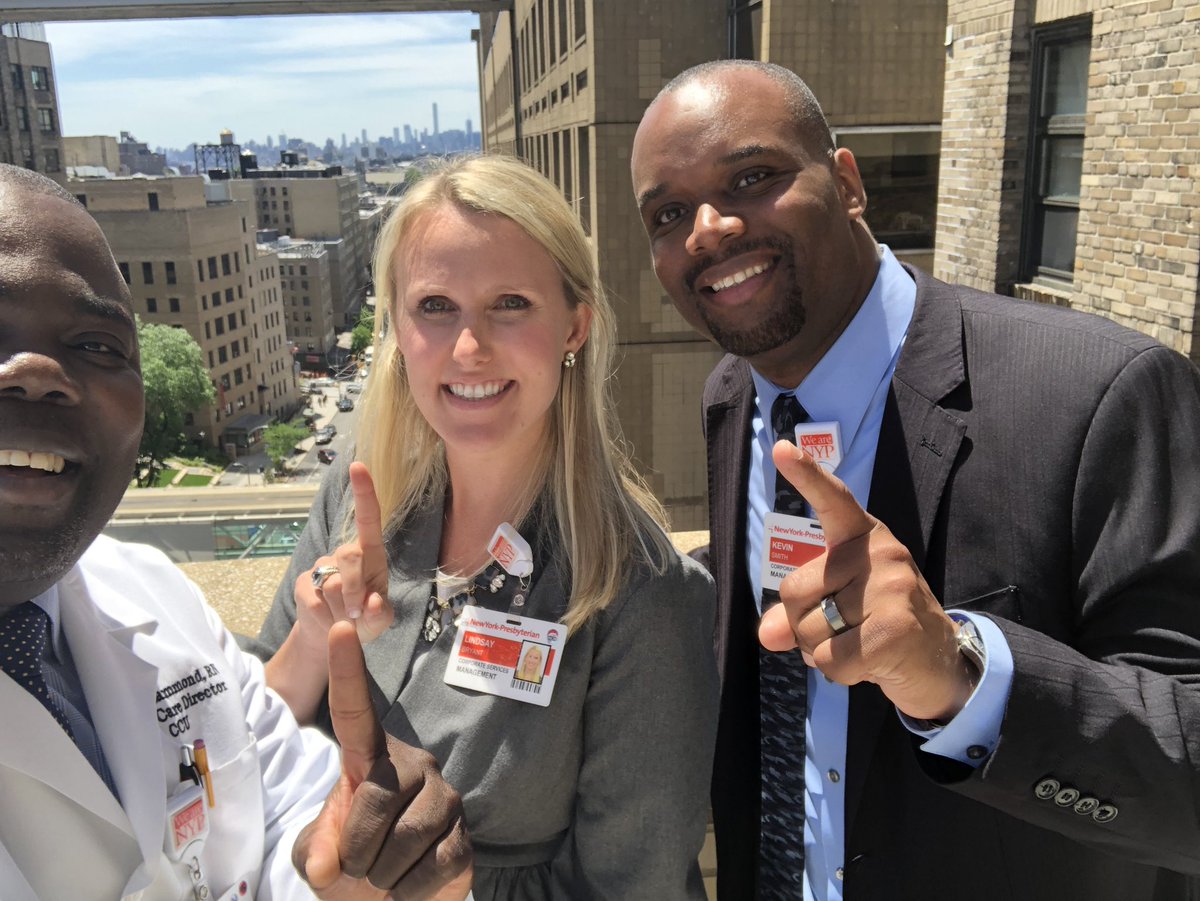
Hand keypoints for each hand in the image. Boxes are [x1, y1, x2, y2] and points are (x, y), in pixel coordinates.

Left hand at [294, 621, 472, 899]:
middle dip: (355, 850)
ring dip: (382, 875)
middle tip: (360, 864)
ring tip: (384, 873)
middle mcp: (410, 767)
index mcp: (369, 760)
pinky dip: (411, 890)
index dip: (347, 671)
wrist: (389, 900)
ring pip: (403, 839)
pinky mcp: (465, 835)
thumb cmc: (352, 862)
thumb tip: (329, 865)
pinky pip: (433, 867)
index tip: (339, 627)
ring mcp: (442, 798)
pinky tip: (410, 883)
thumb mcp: (321, 854)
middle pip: (375, 802)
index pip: (354, 711)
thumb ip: (317, 848)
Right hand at [295, 462, 393, 650]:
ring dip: (341, 611)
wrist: (333, 637)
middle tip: (357, 614)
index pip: (369, 519)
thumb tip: (372, 602)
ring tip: (344, 618)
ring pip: (333, 585)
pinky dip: (326, 620)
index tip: (358, 465)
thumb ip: (382, 614)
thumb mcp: (380, 621)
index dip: (364, 492)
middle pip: (351, 556)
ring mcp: (322, 566)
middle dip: (356, 590)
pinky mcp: (304, 583)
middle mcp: (346, 554)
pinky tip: (328, 621)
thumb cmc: (363, 619)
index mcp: (372, 555)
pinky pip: (315, 602)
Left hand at [758, 441, 978, 721]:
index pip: (834, 501)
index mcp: (866, 538)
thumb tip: (767, 632)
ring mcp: (891, 589)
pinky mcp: (893, 630)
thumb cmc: (882, 625)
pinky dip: (836, 672)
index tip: (780, 448)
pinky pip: (829, 659)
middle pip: (796, 591)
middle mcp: (881, 554)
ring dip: (821, 651)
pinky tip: (867, 665)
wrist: (943, 663)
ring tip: (857, 646)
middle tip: (842, 631)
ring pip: (809, 630)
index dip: (806, 475)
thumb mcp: (839, 607)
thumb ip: (798, 611)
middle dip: (804, 624)